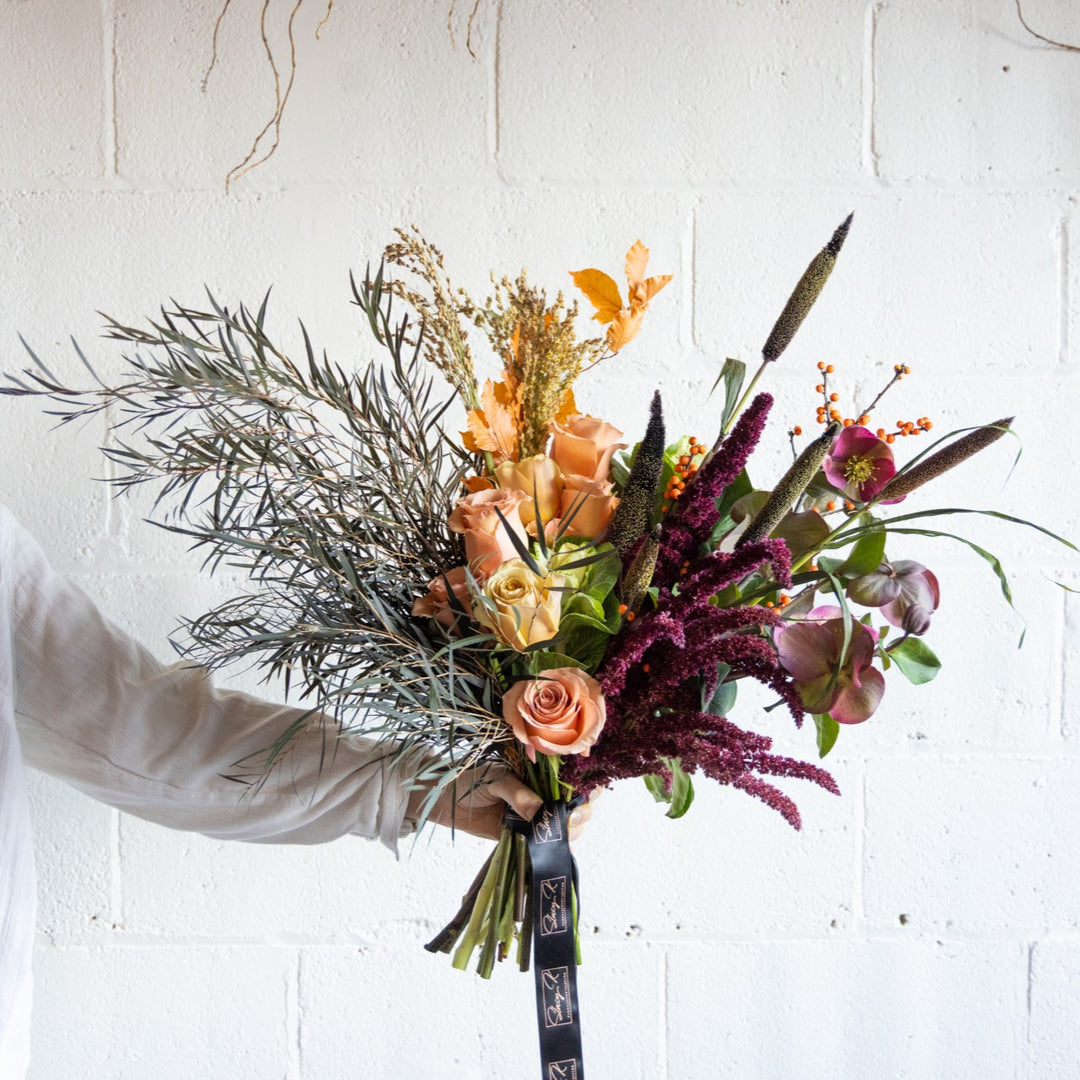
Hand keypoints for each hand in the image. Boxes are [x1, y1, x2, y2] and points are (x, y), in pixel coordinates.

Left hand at [408, 765, 596, 841]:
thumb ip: (518, 795)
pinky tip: (551, 855)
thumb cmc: (470, 779)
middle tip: (567, 820)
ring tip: (555, 836)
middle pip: (577, 809)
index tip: (586, 798)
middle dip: (579, 815)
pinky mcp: (523, 838)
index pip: (575, 781)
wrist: (444, 799)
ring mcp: (535, 819)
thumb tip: (540, 813)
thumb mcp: (496, 779)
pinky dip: (549, 852)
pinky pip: (542, 847)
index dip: (586, 789)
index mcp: (542, 775)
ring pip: (564, 830)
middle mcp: (544, 796)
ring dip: (567, 835)